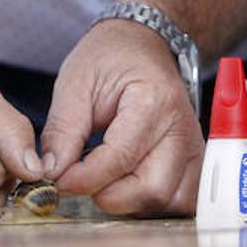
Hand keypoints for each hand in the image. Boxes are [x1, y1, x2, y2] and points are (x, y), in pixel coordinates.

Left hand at [40, 20, 203, 214]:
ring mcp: (194, 146)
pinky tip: (127, 185)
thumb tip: (52, 173)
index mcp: (155, 100)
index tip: (58, 180)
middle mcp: (182, 127)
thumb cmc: (111, 57)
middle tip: (82, 179)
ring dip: (133, 203)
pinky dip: (152, 202)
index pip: (122, 158)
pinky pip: (181, 199)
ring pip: (170, 201)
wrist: (143, 43)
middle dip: (110, 196)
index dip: (85, 178)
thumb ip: (63, 130)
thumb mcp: (76, 81)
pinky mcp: (194, 160)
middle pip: (153, 190)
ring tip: (106, 180)